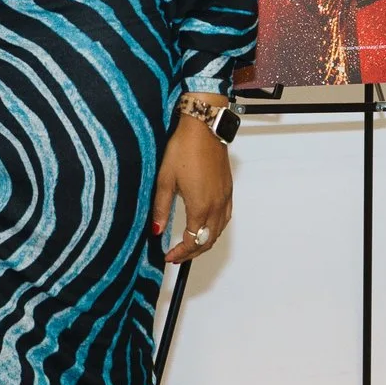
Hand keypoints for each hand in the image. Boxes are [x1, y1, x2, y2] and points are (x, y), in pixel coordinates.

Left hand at [153, 103, 233, 264]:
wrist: (204, 128)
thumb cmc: (184, 149)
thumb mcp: (165, 179)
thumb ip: (161, 208)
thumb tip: (156, 230)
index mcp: (200, 206)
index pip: (192, 241)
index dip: (180, 252)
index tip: (169, 256)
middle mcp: (216, 205)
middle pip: (207, 240)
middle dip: (192, 252)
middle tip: (177, 255)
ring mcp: (224, 197)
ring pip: (219, 231)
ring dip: (205, 242)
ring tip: (190, 245)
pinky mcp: (228, 189)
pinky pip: (226, 217)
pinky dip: (216, 228)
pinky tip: (207, 226)